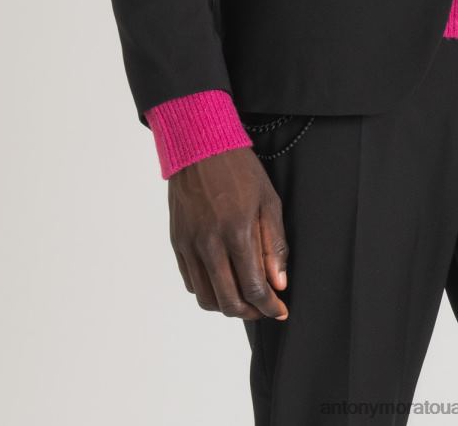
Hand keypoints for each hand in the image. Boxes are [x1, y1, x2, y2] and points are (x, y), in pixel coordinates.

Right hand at [167, 147, 289, 319]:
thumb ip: (274, 244)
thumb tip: (279, 283)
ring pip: (206, 298)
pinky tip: (223, 282)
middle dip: (250, 313)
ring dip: (227, 306)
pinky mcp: (177, 242)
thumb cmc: (239, 169)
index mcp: (237, 231)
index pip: (254, 287)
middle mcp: (209, 243)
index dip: (270, 306)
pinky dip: (208, 291)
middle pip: (228, 301)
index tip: (280, 310)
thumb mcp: (268, 200)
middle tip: (263, 308)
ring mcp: (190, 244)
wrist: (199, 145)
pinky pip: (190, 281)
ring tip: (244, 298)